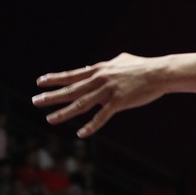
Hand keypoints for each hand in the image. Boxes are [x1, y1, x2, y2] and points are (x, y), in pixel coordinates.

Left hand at [34, 52, 166, 136]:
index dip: (55, 79)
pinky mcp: (118, 102)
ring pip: (81, 104)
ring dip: (64, 112)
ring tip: (49, 119)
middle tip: (35, 101)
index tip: (40, 82)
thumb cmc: (143, 67)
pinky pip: (101, 116)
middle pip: (71, 90)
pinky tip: (81, 133)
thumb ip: (107, 65)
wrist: (159, 73)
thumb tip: (98, 65)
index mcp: (99, 69)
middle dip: (51, 96)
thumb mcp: (121, 61)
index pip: (72, 75)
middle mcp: (99, 79)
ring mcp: (108, 91)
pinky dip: (91, 126)